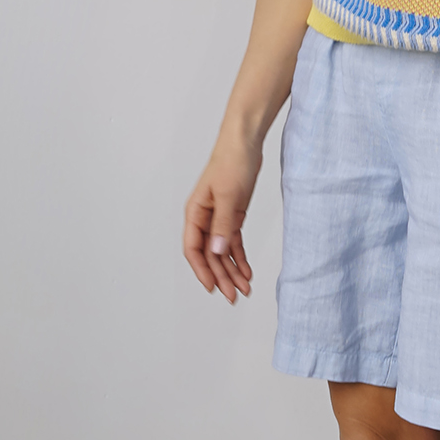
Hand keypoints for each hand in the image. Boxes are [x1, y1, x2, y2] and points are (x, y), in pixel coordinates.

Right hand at [183, 141, 260, 302]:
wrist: (246, 144)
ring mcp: (218, 218)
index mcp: (195, 213)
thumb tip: (216, 251)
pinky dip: (240, 258)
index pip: (193, 249)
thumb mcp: (228, 195)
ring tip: (244, 288)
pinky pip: (233, 242)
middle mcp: (204, 219)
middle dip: (221, 276)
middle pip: (209, 255)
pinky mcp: (233, 216)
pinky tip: (247, 272)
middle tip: (233, 296)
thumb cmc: (232, 162)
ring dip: (231, 270)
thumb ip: (222, 224)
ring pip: (222, 252)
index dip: (201, 270)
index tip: (212, 287)